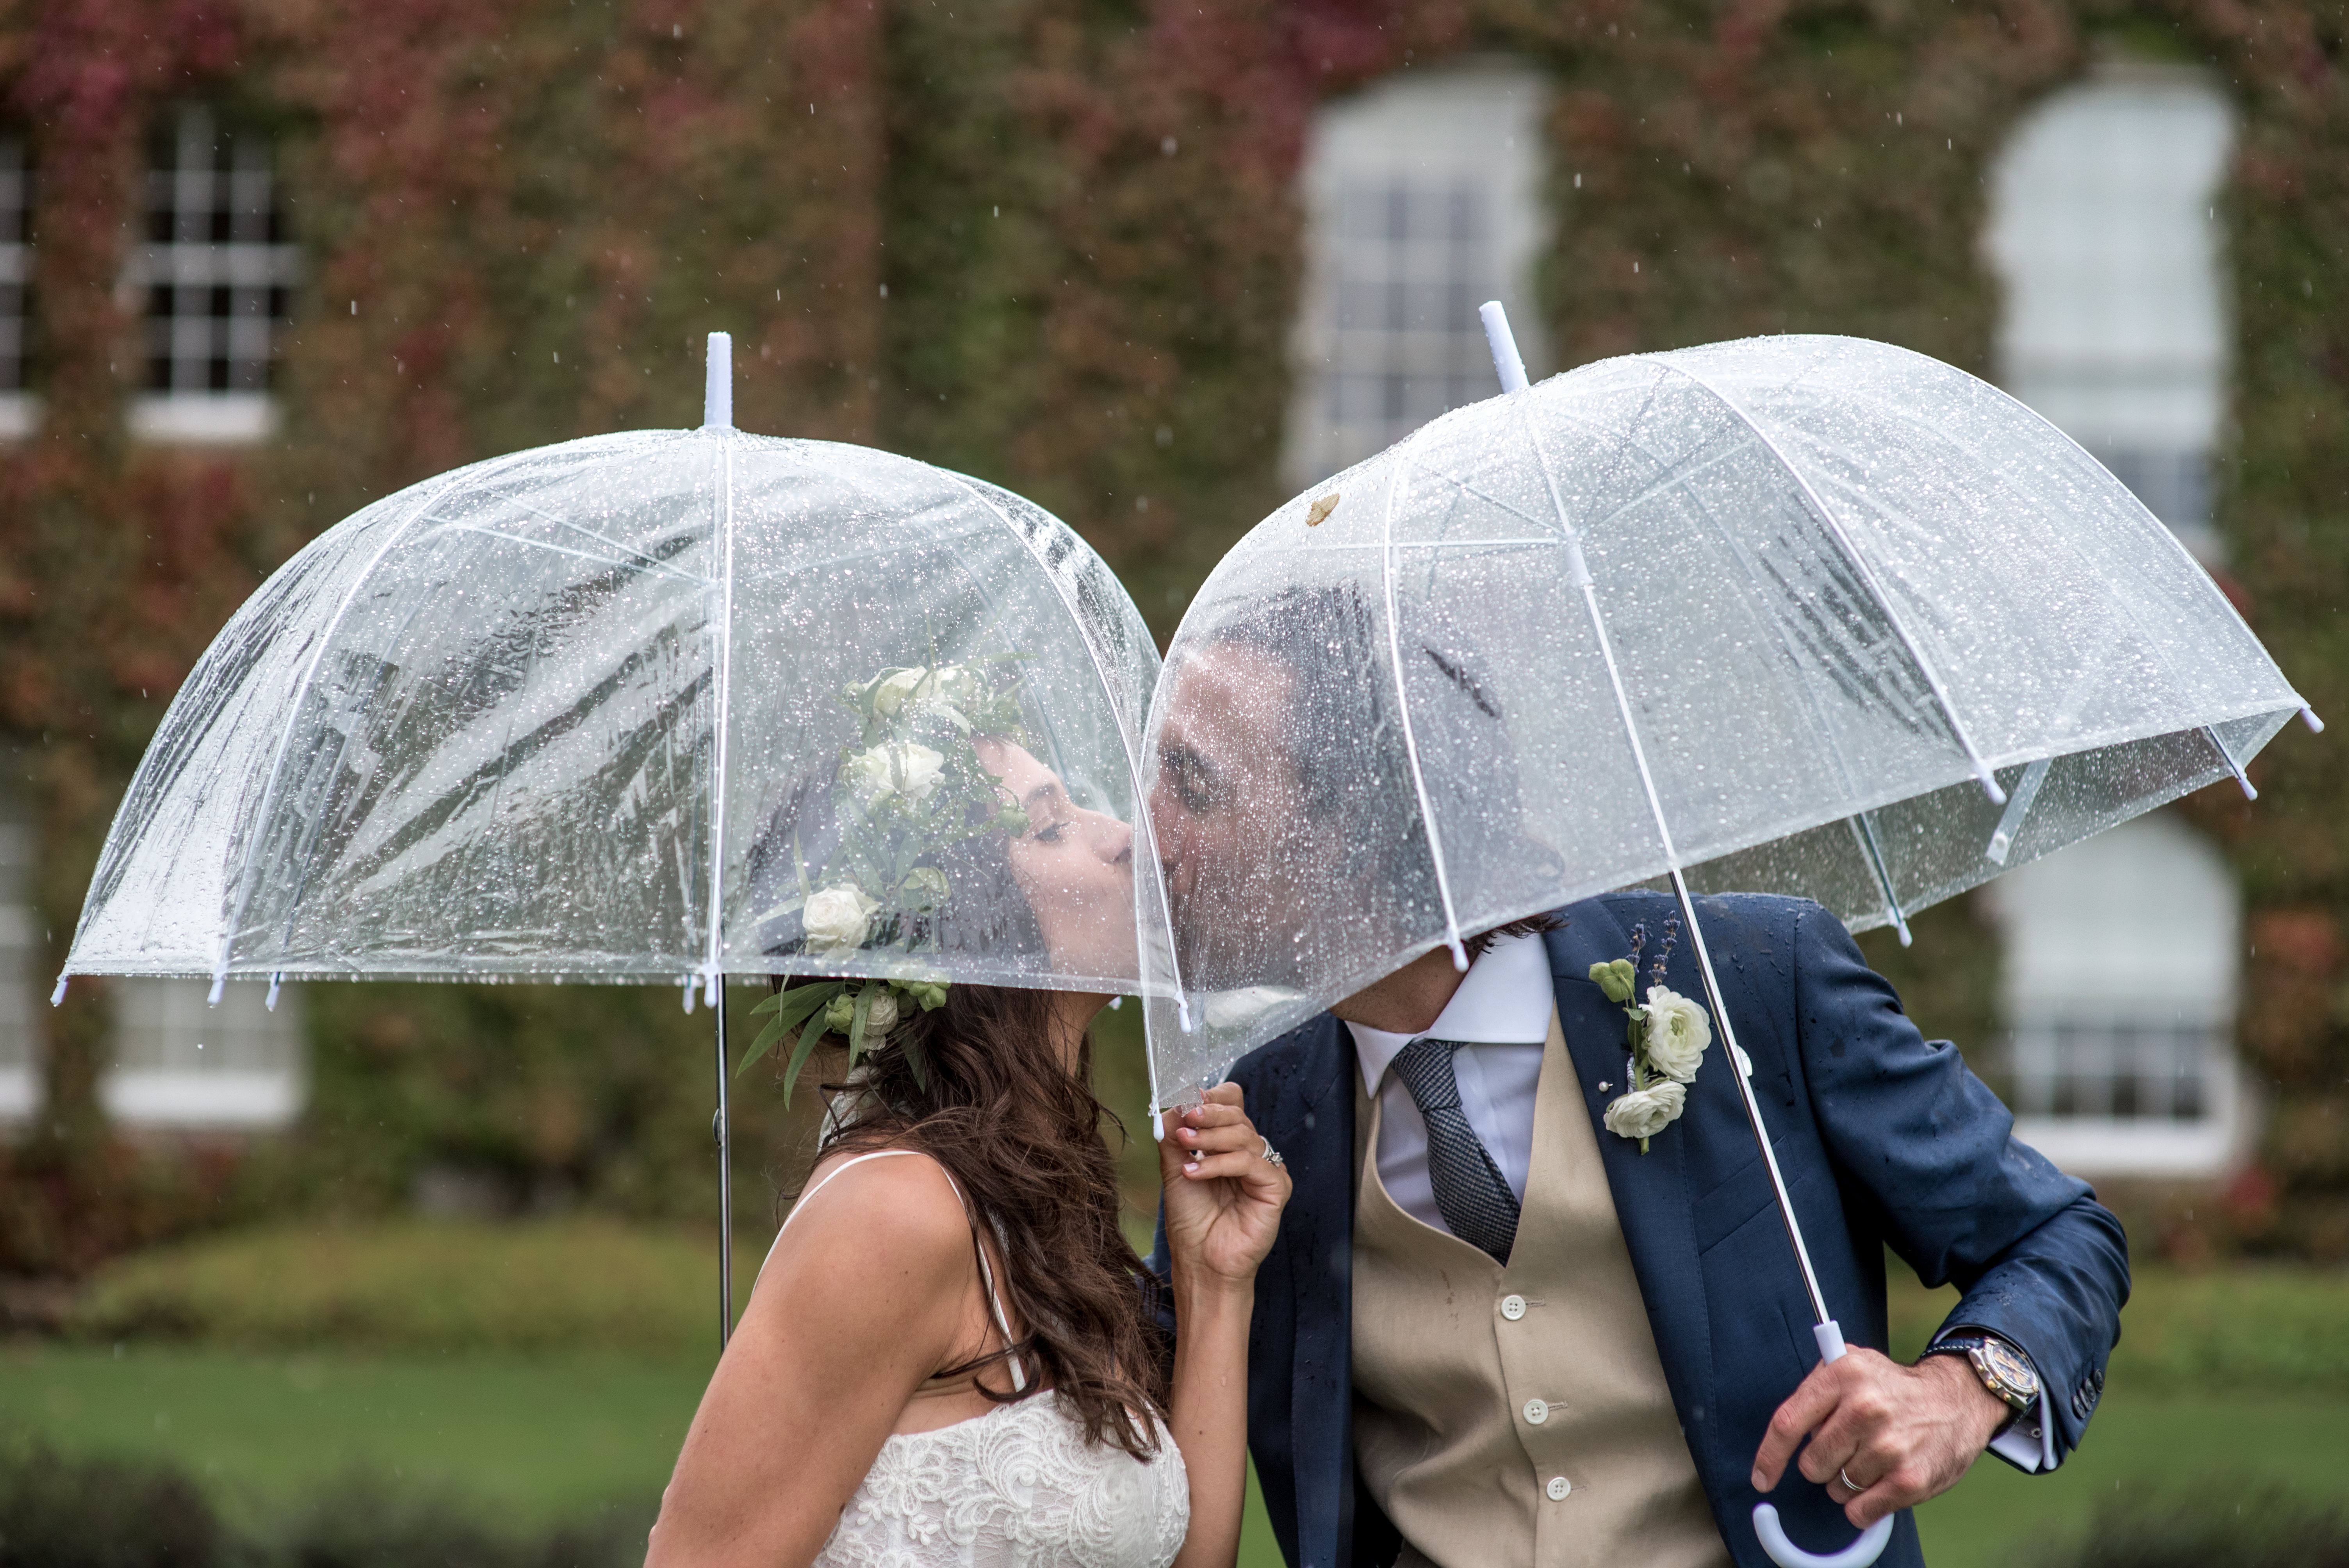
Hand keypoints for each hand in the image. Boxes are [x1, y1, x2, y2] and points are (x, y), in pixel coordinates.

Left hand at [1158, 1083, 1292, 1289]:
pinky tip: (1196, 1173)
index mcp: (1229, 1146)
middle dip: (1209, 1116)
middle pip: (1239, 1116)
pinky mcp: (1276, 1188)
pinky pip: (1251, 1162)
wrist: (1200, 1263)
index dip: (1213, 1099)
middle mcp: (1250, 1154)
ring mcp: (1265, 1170)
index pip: (1232, 1105)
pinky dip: (1220, 1164)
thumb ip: (1174, 1138)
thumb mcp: (1175, 1171)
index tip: (1187, 1104)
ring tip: (1185, 1149)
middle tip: (1185, 1124)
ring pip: (1244, 1135)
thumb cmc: (1191, 1222)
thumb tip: (1170, 1106)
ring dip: (1210, 1139)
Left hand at [1750, 1349, 2009, 1527]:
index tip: (1761, 1477)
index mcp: (1843, 1374)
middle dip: (1823, 1463)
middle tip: (1847, 1447)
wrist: (1956, 1401)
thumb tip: (1782, 1433)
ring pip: (1836, 1488)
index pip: (1787, 1423)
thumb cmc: (1892, 1388)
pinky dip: (1863, 1505)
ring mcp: (1889, 1445)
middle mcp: (1865, 1407)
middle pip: (1811, 1463)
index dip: (1768, 1456)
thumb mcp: (1852, 1365)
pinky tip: (1879, 1482)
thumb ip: (1815, 1389)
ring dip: (1847, 1481)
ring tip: (1872, 1457)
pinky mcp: (1909, 1479)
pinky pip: (1861, 1510)